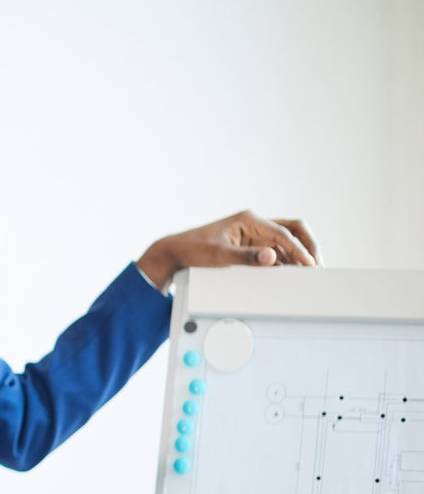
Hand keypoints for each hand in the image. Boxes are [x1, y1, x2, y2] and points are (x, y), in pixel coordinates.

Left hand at [137, 210, 322, 291]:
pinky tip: (293, 274)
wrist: (177, 251)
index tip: (309, 264)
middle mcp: (255, 224)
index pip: (281, 233)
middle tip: (318, 264)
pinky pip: (276, 251)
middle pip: (292, 229)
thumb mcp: (218, 256)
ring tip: (310, 272)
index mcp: (248, 220)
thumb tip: (272, 258)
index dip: (298, 249)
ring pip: (287, 241)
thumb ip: (246, 257)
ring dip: (299, 254)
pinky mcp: (252, 246)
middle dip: (308, 245)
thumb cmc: (193, 249)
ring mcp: (255, 235)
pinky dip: (287, 261)